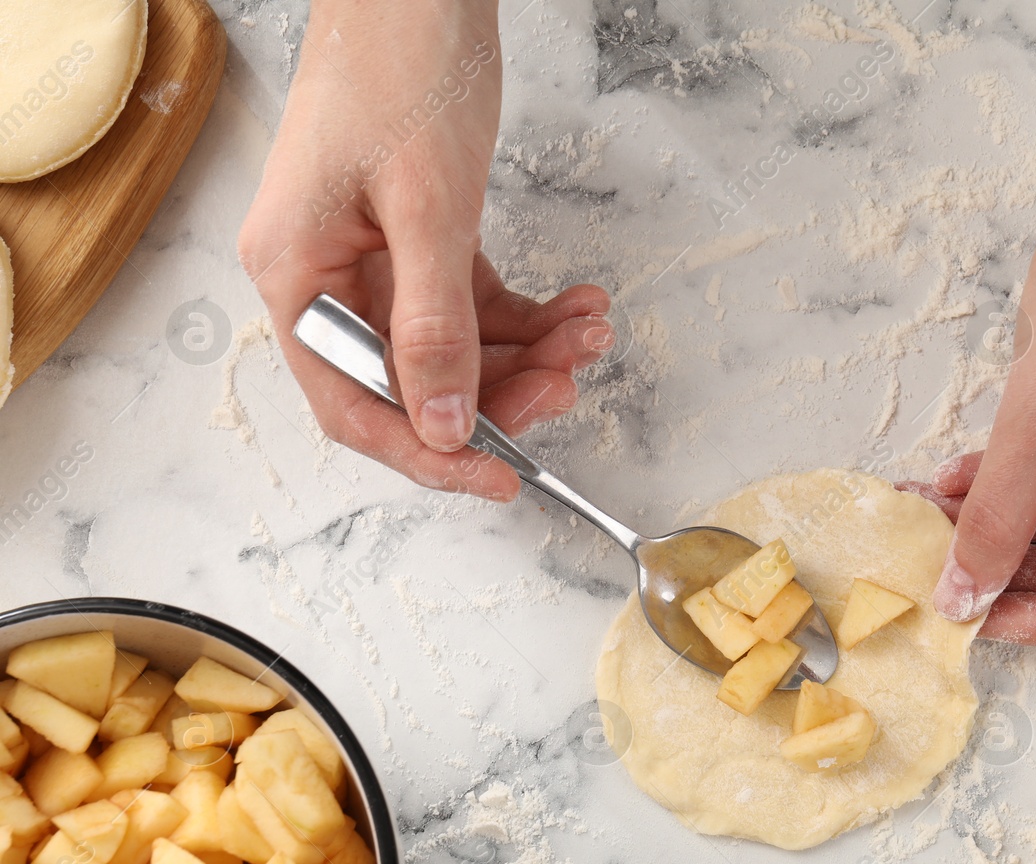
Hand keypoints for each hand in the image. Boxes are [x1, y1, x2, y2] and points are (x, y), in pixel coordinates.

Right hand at [237, 0, 611, 500]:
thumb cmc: (400, 64)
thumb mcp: (428, 209)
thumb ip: (435, 327)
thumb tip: (447, 424)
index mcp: (298, 277)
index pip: (355, 406)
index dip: (430, 453)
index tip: (501, 477)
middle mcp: (326, 276)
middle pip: (413, 382)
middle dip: (500, 391)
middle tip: (568, 383)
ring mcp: (371, 256)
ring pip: (453, 346)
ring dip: (527, 351)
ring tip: (586, 332)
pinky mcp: (417, 235)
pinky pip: (472, 303)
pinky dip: (527, 312)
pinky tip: (576, 304)